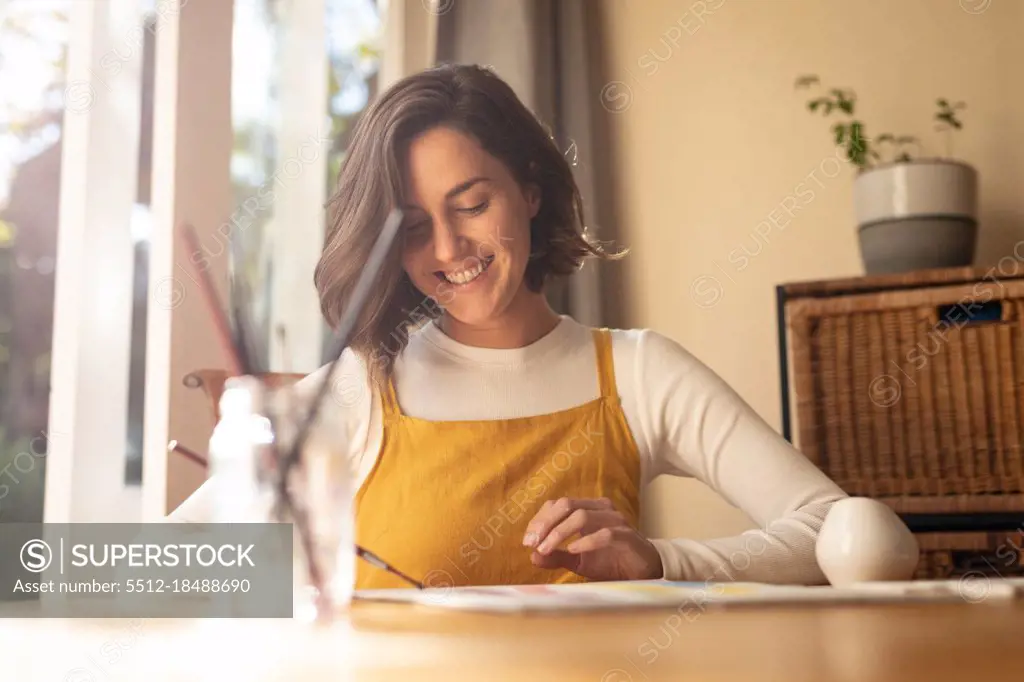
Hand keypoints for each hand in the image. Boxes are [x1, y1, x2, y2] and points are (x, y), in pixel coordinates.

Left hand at [522, 497, 662, 580]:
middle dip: (545, 523)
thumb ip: (556, 556)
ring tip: (546, 549)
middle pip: (566, 505)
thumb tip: (532, 556)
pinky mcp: (627, 536)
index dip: (540, 520)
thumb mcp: (578, 561)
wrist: (644, 571)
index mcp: (587, 509)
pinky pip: (604, 533)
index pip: (557, 504)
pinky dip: (585, 541)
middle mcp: (601, 509)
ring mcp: (615, 520)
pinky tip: (572, 551)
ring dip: (560, 533)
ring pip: (582, 516)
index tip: (527, 541)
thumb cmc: (610, 561)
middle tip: (532, 543)